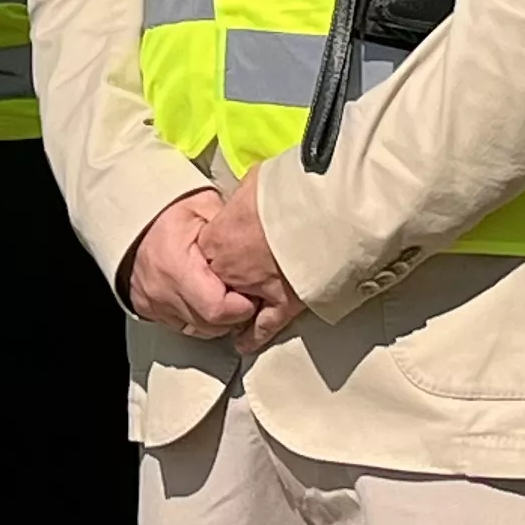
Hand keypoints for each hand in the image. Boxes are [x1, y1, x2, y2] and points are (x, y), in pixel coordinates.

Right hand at [119, 188, 286, 349]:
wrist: (133, 219)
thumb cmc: (169, 212)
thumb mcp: (204, 207)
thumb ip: (232, 228)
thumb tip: (262, 243)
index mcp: (177, 266)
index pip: (218, 309)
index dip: (242, 306)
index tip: (251, 293)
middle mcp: (161, 291)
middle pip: (210, 325)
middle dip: (234, 315)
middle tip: (242, 293)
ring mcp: (152, 304)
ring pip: (198, 331)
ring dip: (217, 320)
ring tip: (224, 293)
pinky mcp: (147, 310)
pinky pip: (182, 326)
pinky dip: (198, 318)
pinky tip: (204, 297)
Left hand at [199, 166, 308, 346]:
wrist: (319, 211)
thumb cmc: (287, 191)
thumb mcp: (254, 182)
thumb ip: (245, 195)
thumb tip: (250, 193)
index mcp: (218, 238)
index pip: (205, 252)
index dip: (216, 251)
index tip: (223, 249)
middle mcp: (230, 268)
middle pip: (219, 281)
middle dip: (224, 279)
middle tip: (232, 276)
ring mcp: (256, 288)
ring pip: (236, 307)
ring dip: (236, 309)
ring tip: (234, 315)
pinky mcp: (285, 303)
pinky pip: (264, 326)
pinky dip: (255, 336)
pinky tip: (246, 342)